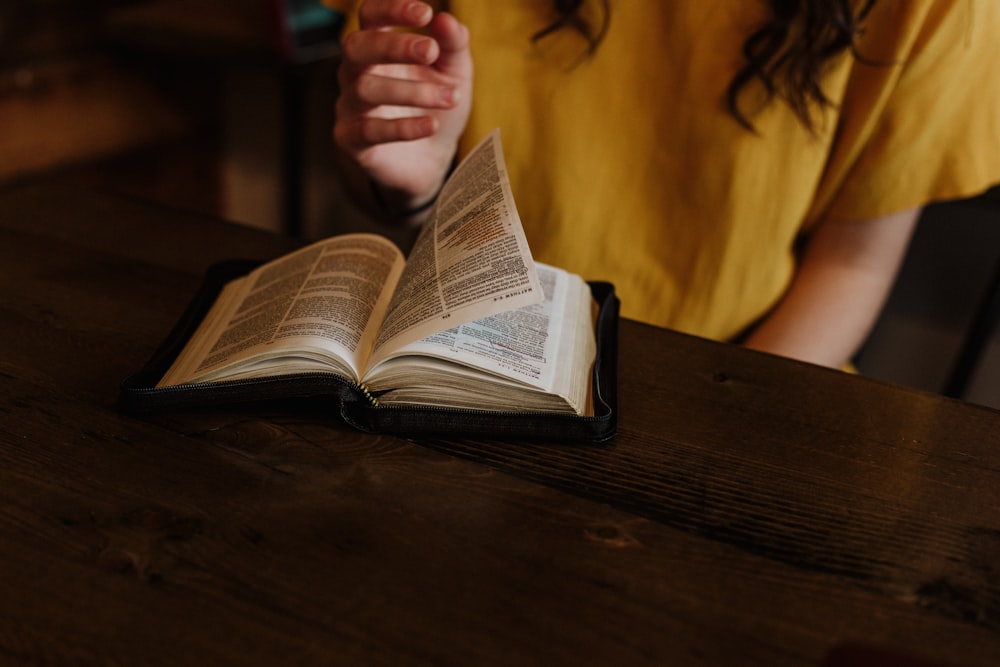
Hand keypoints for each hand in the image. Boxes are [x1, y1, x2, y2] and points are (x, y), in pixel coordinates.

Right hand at [334, 0, 472, 211]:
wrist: (431, 159)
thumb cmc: (436, 105)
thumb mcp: (454, 72)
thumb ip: (453, 45)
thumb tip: (446, 20)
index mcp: (377, 47)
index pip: (370, 15)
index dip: (391, 9)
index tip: (425, 13)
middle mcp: (355, 72)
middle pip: (356, 47)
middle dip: (394, 46)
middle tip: (430, 52)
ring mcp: (350, 106)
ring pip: (365, 89)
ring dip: (410, 91)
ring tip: (450, 97)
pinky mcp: (351, 140)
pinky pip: (369, 131)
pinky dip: (403, 127)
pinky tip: (432, 124)